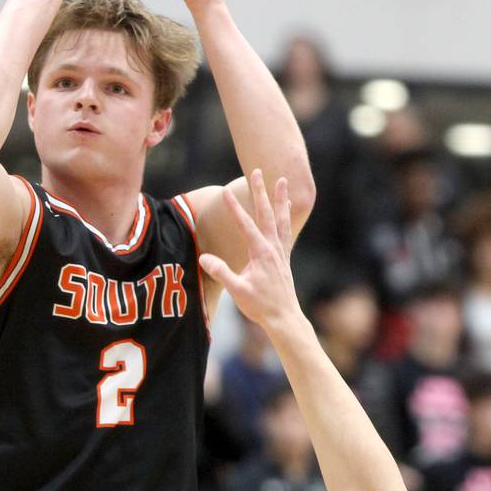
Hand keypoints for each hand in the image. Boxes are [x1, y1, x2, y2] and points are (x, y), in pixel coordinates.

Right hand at [198, 170, 297, 330]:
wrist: (284, 318)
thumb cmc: (260, 306)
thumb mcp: (237, 291)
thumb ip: (222, 273)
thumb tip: (204, 259)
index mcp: (261, 253)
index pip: (245, 225)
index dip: (233, 208)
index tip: (223, 192)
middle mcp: (273, 248)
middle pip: (266, 214)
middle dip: (260, 192)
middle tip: (257, 171)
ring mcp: (280, 251)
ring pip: (280, 218)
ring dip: (279, 198)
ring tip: (281, 180)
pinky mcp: (283, 257)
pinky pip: (285, 230)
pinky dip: (285, 215)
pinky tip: (286, 208)